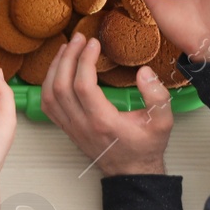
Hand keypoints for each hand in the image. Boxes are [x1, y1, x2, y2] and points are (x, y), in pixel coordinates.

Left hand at [41, 32, 171, 175]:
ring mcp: (71, 127)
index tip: (93, 43)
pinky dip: (47, 83)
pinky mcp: (66, 128)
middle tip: (77, 38)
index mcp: (103, 122)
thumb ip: (157, 96)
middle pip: (61, 86)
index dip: (84, 60)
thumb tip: (144, 72)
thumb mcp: (162, 121)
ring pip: (49, 94)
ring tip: (66, 48)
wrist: (132, 172)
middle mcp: (81, 125)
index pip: (83, 85)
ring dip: (54, 68)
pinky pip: (48, 104)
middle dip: (67, 58)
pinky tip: (58, 68)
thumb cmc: (146, 146)